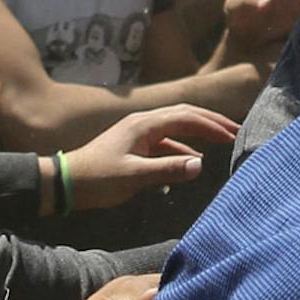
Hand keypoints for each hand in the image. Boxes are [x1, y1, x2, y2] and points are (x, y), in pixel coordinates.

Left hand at [62, 104, 236, 210]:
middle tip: (235, 132)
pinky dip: (184, 148)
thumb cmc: (98, 178)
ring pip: (176, 127)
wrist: (65, 183)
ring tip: (221, 143)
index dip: (212, 126)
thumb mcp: (134, 176)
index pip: (187, 118)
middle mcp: (143, 123)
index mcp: (144, 125)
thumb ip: (168, 169)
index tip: (233, 136)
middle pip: (184, 115)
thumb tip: (201, 165)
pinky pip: (166, 142)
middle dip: (211, 122)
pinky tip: (192, 162)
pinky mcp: (135, 147)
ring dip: (199, 134)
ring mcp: (138, 134)